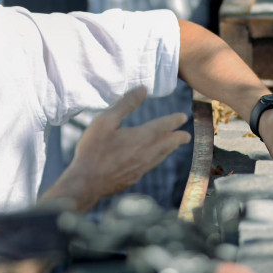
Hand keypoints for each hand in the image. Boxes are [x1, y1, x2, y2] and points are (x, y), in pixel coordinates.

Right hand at [47, 86, 190, 210]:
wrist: (86, 183)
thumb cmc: (93, 149)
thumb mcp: (105, 121)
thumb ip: (125, 104)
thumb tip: (143, 89)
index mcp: (141, 137)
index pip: (163, 126)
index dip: (174, 120)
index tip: (183, 117)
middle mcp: (146, 154)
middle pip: (167, 144)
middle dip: (177, 138)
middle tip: (186, 136)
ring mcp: (140, 168)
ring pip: (160, 156)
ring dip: (169, 149)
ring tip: (173, 145)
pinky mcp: (133, 178)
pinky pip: (151, 166)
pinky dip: (157, 159)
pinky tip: (152, 160)